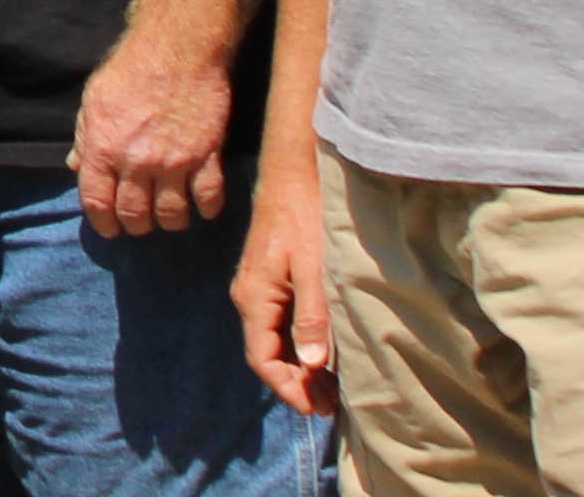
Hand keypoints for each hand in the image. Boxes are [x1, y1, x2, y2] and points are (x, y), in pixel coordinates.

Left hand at [72, 21, 235, 236]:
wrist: (177, 50)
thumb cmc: (129, 70)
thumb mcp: (93, 100)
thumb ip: (85, 138)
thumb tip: (76, 166)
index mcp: (103, 147)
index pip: (97, 201)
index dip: (102, 222)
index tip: (109, 229)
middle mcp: (137, 161)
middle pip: (135, 215)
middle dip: (135, 225)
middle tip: (140, 222)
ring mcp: (175, 162)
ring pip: (172, 215)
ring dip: (169, 222)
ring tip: (169, 216)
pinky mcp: (208, 157)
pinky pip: (209, 199)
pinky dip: (206, 210)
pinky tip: (202, 208)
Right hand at [232, 170, 336, 415]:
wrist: (294, 172)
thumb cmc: (306, 216)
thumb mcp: (314, 268)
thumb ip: (313, 316)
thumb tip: (311, 363)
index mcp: (254, 296)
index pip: (262, 358)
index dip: (288, 388)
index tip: (315, 410)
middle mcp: (250, 296)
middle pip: (267, 353)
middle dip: (297, 384)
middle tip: (333, 407)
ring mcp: (259, 288)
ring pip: (275, 341)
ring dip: (301, 367)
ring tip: (333, 388)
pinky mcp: (273, 280)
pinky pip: (281, 324)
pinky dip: (301, 346)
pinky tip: (325, 354)